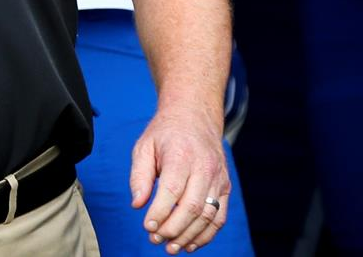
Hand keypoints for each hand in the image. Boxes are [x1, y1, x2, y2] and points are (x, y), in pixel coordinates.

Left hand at [129, 105, 229, 253]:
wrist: (195, 117)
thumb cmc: (165, 134)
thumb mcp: (144, 146)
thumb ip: (139, 175)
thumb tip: (137, 204)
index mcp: (181, 154)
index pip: (172, 189)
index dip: (160, 212)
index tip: (147, 226)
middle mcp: (204, 167)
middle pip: (192, 206)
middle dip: (173, 228)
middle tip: (155, 239)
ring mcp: (218, 178)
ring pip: (207, 215)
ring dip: (189, 236)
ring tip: (170, 247)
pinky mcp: (225, 187)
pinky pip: (219, 216)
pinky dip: (206, 234)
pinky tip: (190, 244)